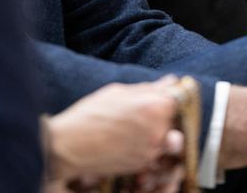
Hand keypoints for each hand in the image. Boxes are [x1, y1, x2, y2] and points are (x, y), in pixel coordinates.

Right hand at [45, 78, 181, 182]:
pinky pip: (152, 150)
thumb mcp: (118, 92)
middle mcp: (159, 129)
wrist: (69, 146)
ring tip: (129, 128)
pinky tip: (124, 140)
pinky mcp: (143, 164)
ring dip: (153, 131)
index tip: (157, 98)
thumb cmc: (90, 115)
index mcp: (155, 106)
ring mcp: (152, 150)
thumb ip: (149, 88)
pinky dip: (143, 145)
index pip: (177, 98)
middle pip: (172, 118)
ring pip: (164, 135)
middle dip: (160, 114)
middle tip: (136, 113)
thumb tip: (171, 81)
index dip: (166, 97)